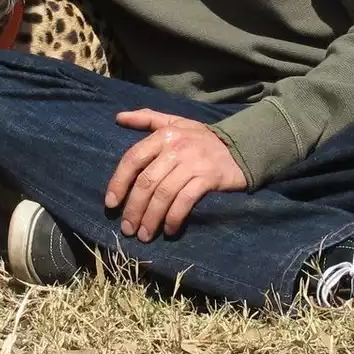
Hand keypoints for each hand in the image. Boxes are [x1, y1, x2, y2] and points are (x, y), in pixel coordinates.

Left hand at [107, 110, 247, 240]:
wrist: (242, 146)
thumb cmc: (203, 138)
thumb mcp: (176, 122)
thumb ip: (147, 119)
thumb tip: (118, 117)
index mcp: (164, 134)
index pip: (133, 159)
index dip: (119, 182)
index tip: (111, 204)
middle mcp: (175, 148)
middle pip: (146, 182)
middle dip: (134, 208)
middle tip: (128, 229)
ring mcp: (192, 163)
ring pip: (163, 194)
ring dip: (151, 218)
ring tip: (145, 235)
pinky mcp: (208, 178)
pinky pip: (185, 201)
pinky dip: (174, 218)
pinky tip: (169, 231)